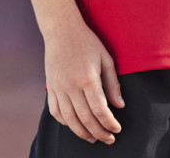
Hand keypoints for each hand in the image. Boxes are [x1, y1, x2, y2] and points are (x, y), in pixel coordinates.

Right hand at [44, 18, 124, 143]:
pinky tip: (75, 125)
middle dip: (99, 132)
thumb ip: (112, 83)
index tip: (117, 129)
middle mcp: (71, 86)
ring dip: (82, 132)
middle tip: (108, 139)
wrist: (62, 30)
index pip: (100, 109)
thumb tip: (119, 105)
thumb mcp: (105, 58)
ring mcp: (58, 88)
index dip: (109, 123)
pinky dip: (65, 122)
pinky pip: (55, 111)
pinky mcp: (50, 87)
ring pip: (69, 119)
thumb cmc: (87, 42)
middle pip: (85, 118)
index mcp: (88, 78)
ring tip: (93, 138)